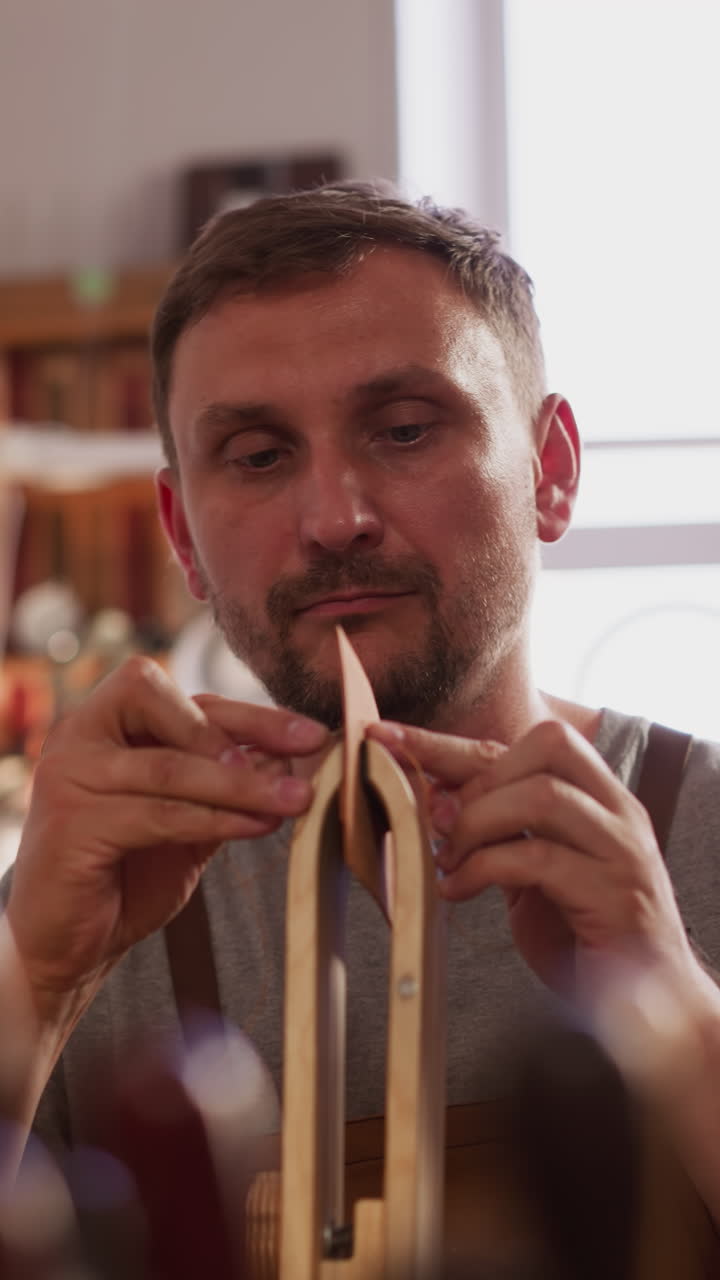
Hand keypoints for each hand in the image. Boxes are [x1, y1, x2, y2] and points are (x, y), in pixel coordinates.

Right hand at [6, 656, 326, 1002]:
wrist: (67, 943)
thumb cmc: (125, 873)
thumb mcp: (187, 818)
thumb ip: (227, 785)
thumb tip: (291, 759)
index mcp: (107, 721)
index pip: (187, 698)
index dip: (252, 713)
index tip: (311, 734)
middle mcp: (80, 734)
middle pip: (172, 708)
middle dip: (247, 732)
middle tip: (305, 756)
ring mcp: (69, 774)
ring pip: (171, 768)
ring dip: (244, 785)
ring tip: (296, 800)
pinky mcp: (71, 821)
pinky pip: (159, 814)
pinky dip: (216, 820)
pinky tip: (257, 827)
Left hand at [368, 718, 699, 1008]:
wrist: (651, 1007)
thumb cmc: (583, 936)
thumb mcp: (532, 872)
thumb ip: (498, 833)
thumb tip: (430, 799)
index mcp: (599, 797)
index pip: (524, 742)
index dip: (452, 740)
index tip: (388, 738)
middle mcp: (618, 811)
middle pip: (545, 746)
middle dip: (473, 776)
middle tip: (434, 822)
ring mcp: (621, 850)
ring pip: (541, 795)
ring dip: (476, 822)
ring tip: (446, 859)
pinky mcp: (615, 895)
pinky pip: (537, 859)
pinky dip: (482, 869)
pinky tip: (456, 891)